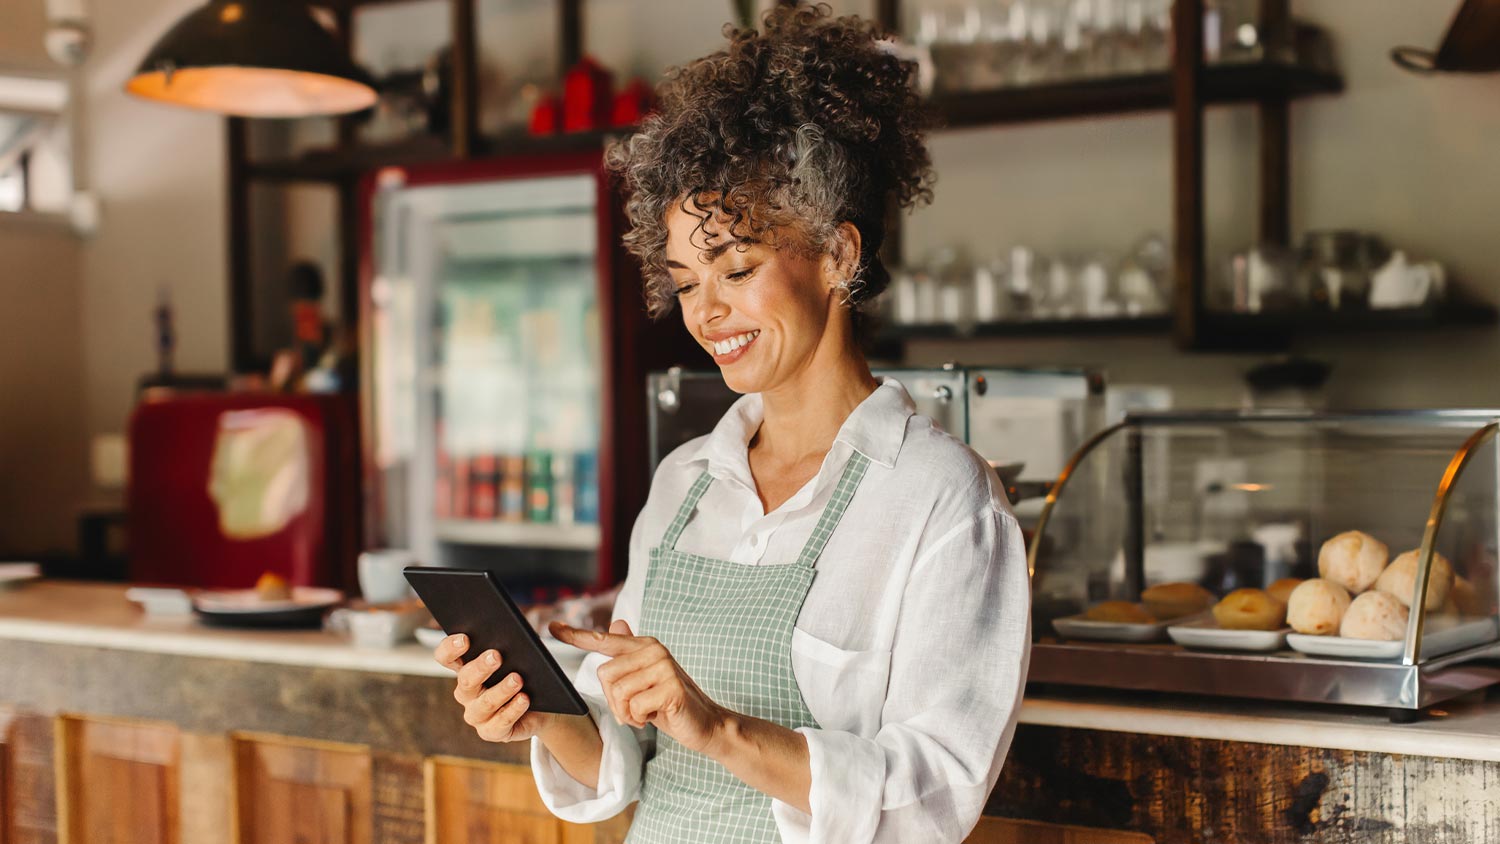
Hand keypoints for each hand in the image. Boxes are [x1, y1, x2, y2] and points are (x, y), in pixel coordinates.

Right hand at [432, 634, 560, 743]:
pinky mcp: (492, 732)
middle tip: (496, 656)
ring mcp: (477, 715)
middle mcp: (467, 693)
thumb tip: (541, 627)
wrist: (545, 706)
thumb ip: (524, 640)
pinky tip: (524, 699)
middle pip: (465, 680)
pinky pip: (500, 723)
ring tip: (517, 678)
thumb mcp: (526, 654)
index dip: (450, 648)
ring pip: (484, 703)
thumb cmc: (530, 673)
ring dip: (501, 690)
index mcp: (467, 668)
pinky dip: (513, 710)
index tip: (464, 638)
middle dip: (480, 667)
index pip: (446, 657)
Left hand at [552, 620, 730, 756]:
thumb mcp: (645, 679)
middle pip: (604, 674)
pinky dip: (640, 719)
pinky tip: (656, 716)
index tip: (551, 627)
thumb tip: (616, 622)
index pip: (603, 639)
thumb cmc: (669, 702)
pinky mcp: (670, 688)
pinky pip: (634, 707)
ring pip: (618, 693)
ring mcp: (664, 667)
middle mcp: (654, 650)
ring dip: (627, 713)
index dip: (575, 635)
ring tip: (646, 712)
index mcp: (644, 645)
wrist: (704, 723)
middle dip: (614, 701)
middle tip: (635, 708)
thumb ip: (629, 655)